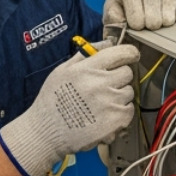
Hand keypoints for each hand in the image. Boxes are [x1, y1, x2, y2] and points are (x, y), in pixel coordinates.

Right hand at [0, 43, 138, 175]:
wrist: (44, 132)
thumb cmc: (52, 101)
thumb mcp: (62, 71)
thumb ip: (86, 54)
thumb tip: (108, 43)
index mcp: (87, 69)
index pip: (122, 53)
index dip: (130, 53)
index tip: (131, 56)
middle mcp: (99, 84)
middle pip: (127, 73)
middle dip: (118, 78)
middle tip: (104, 87)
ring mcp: (108, 103)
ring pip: (128, 92)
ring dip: (119, 96)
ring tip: (100, 104)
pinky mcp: (114, 121)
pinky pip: (129, 110)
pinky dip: (121, 112)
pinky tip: (104, 115)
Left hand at [104, 0, 175, 30]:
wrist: (138, 2)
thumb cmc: (124, 10)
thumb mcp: (113, 15)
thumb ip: (113, 21)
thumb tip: (122, 27)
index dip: (135, 13)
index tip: (137, 26)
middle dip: (153, 14)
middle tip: (152, 27)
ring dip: (168, 12)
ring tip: (164, 24)